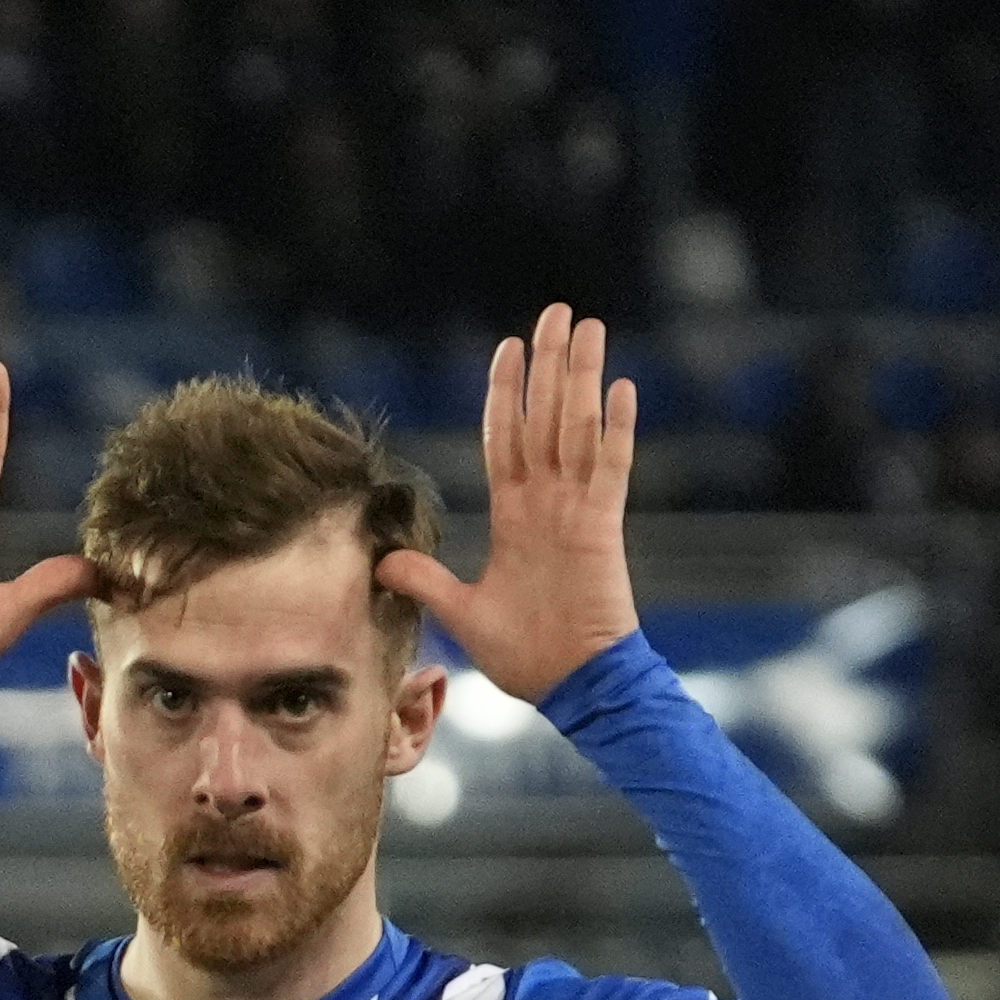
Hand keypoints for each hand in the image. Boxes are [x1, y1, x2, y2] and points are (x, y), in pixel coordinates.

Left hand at [376, 305, 645, 703]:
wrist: (572, 687)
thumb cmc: (527, 655)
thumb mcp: (461, 613)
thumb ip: (427, 580)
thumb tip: (381, 560)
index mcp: (517, 515)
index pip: (508, 438)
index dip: (507, 393)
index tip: (508, 347)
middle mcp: (548, 502)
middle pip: (546, 416)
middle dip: (547, 364)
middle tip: (554, 312)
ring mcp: (578, 510)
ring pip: (578, 427)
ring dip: (581, 377)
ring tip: (586, 327)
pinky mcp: (602, 528)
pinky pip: (612, 467)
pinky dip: (616, 428)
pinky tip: (619, 386)